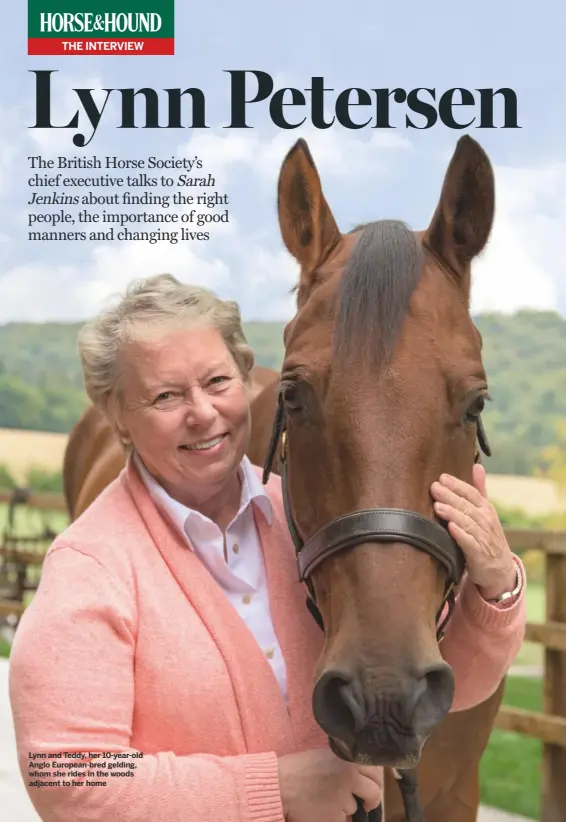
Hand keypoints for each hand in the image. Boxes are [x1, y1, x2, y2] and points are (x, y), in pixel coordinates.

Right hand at [277, 748, 381, 821]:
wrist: (280, 785)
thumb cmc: (300, 769)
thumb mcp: (327, 757)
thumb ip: (347, 764)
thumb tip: (365, 777)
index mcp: (348, 760)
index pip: (376, 771)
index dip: (374, 780)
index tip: (370, 785)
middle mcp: (350, 777)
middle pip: (374, 792)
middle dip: (371, 799)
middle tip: (365, 802)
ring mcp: (345, 798)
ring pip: (356, 808)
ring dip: (347, 807)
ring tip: (328, 801)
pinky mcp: (337, 817)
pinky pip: (343, 820)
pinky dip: (336, 817)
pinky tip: (323, 810)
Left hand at [430, 463, 516, 599]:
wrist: (500, 569)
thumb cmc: (488, 536)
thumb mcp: (486, 511)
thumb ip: (479, 489)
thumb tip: (477, 465)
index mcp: (486, 509)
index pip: (472, 493)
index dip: (457, 485)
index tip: (442, 477)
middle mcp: (486, 521)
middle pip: (467, 506)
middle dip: (450, 496)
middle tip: (434, 487)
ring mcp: (484, 538)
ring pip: (467, 523)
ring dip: (453, 514)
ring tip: (437, 506)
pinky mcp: (480, 555)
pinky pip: (470, 543)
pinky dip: (461, 535)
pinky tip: (450, 528)